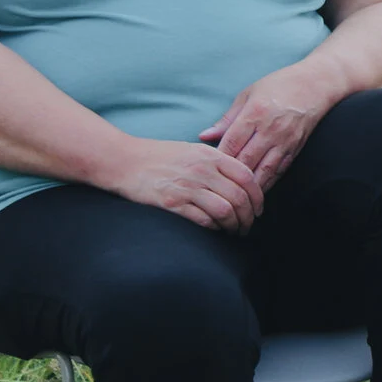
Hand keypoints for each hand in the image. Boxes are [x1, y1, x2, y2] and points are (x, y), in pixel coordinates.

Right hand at [99, 138, 265, 233]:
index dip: (258, 197)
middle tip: (248, 227)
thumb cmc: (159, 156)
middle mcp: (202, 169)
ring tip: (234, 232)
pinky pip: (203, 220)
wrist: (123, 160)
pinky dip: (214, 229)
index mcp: (210, 155)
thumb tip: (241, 180)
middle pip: (239, 197)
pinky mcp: (172, 203)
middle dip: (248, 217)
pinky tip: (215, 231)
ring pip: (225, 211)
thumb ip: (216, 161)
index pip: (247, 177)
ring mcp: (187, 186)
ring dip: (234, 226)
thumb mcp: (192, 150)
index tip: (258, 209)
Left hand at [201, 64, 337, 188]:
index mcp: (254, 113)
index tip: (207, 169)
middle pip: (246, 160)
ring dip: (249, 185)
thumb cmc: (278, 85)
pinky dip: (267, 183)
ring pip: (263, 171)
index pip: (231, 143)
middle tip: (217, 187)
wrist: (315, 84)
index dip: (218, 159)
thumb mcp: (248, 94)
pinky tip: (256, 191)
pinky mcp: (295, 148)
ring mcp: (284, 141)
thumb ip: (227, 119)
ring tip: (235, 196)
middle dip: (231, 176)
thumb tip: (204, 136)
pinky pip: (279, 171)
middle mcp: (270, 129)